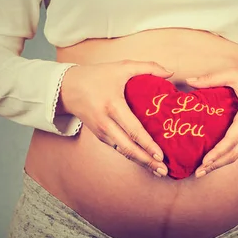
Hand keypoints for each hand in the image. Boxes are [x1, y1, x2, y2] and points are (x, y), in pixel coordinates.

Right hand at [59, 60, 173, 176]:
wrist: (67, 87)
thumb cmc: (97, 76)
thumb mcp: (121, 67)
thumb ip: (148, 67)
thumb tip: (170, 72)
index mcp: (113, 105)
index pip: (133, 129)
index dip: (147, 144)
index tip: (161, 154)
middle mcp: (106, 123)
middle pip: (128, 147)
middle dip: (147, 160)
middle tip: (163, 170)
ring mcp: (101, 132)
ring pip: (123, 151)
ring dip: (141, 162)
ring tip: (158, 170)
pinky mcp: (99, 136)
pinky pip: (118, 149)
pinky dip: (132, 157)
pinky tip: (145, 161)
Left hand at [185, 67, 237, 177]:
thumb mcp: (236, 74)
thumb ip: (212, 78)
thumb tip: (190, 81)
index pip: (231, 139)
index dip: (218, 152)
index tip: (205, 160)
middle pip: (234, 154)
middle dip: (216, 165)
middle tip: (198, 173)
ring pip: (237, 155)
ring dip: (220, 164)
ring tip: (203, 171)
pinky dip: (227, 158)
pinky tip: (215, 162)